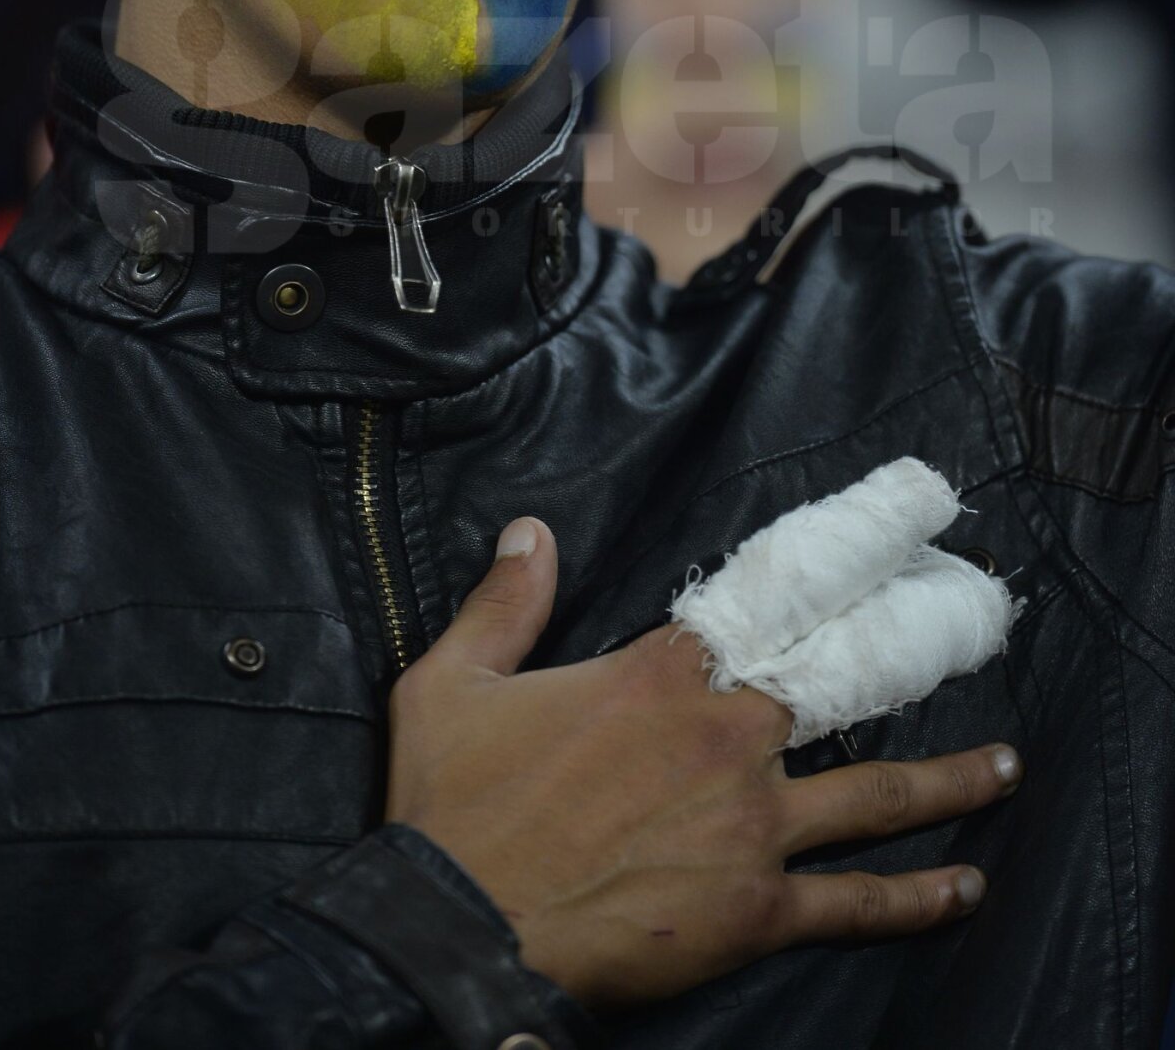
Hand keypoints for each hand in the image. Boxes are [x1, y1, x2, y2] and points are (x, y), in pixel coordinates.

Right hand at [385, 518, 1022, 1009]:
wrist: (453, 930)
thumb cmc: (452, 808)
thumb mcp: (450, 682)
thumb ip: (504, 602)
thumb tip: (529, 529)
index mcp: (659, 677)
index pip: (764, 603)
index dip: (829, 569)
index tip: (889, 534)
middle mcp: (725, 737)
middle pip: (844, 683)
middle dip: (911, 651)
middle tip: (970, 628)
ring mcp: (752, 825)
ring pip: (875, 792)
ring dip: (951, 779)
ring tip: (1008, 766)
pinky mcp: (755, 908)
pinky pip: (853, 901)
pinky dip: (916, 897)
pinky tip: (965, 887)